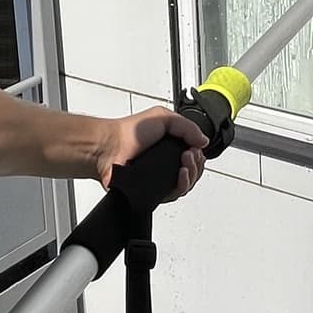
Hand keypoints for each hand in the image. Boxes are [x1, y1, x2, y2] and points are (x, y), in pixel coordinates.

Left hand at [94, 107, 208, 197]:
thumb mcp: (162, 117)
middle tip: (190, 154)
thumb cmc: (128, 133)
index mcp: (170, 146)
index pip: (195, 155)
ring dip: (192, 173)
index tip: (196, 147)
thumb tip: (203, 140)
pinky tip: (181, 175)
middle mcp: (166, 163)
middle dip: (197, 163)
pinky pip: (175, 194)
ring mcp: (161, 178)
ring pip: (188, 184)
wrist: (109, 148)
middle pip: (195, 171)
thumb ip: (186, 126)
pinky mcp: (155, 191)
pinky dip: (182, 185)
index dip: (199, 153)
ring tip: (185, 163)